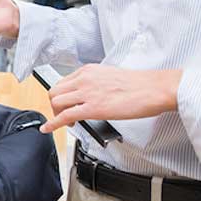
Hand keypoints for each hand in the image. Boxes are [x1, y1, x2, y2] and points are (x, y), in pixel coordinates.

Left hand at [39, 65, 182, 132]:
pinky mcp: (92, 108)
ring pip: (56, 103)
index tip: (65, 104)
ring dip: (56, 115)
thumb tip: (91, 95)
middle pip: (55, 91)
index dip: (61, 96)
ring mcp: (86, 92)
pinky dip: (52, 124)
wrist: (152, 89)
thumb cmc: (139, 85)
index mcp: (88, 70)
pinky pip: (64, 116)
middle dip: (55, 105)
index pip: (63, 82)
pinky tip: (48, 129)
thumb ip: (96, 83)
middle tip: (63, 115)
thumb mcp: (110, 77)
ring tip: (65, 123)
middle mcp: (84, 79)